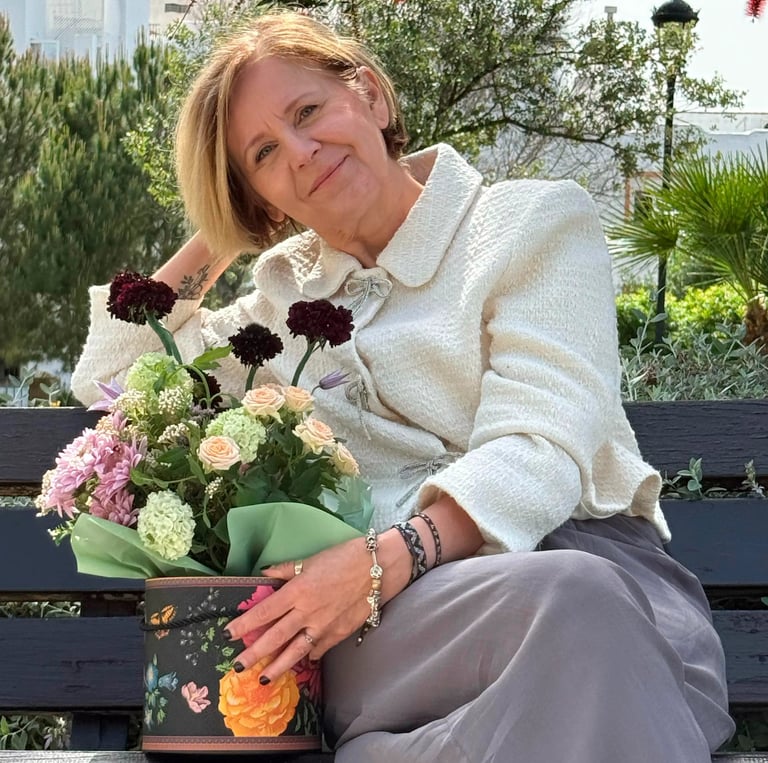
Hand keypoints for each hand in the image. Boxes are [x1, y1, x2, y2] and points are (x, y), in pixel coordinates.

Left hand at [223, 536, 376, 683]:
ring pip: (296, 651)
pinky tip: (303, 660)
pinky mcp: (340, 633)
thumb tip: (265, 574)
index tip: (229, 634)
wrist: (380, 567)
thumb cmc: (345, 556)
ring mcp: (324, 626)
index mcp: (297, 590)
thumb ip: (286, 570)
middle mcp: (307, 612)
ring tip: (264, 679)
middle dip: (254, 654)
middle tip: (237, 667)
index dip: (245, 624)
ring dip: (278, 667)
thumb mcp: (312, 559)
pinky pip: (319, 648)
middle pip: (275, 637)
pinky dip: (310, 655)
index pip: (264, 612)